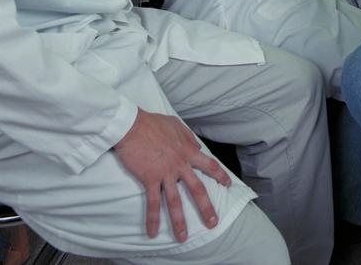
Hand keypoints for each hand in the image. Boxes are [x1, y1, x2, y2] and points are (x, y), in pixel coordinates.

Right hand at [111, 109, 231, 241]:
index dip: (220, 175)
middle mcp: (180, 164)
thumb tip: (197, 145)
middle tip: (213, 223)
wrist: (132, 125)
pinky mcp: (150, 179)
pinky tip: (152, 232)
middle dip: (206, 208)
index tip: (228, 184)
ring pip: (175, 201)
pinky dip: (152, 219)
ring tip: (182, 237)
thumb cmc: (152, 123)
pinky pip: (153, 202)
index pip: (209, 165)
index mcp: (188, 151)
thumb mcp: (176, 124)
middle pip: (198, 190)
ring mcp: (166, 173)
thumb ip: (188, 136)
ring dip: (179, 221)